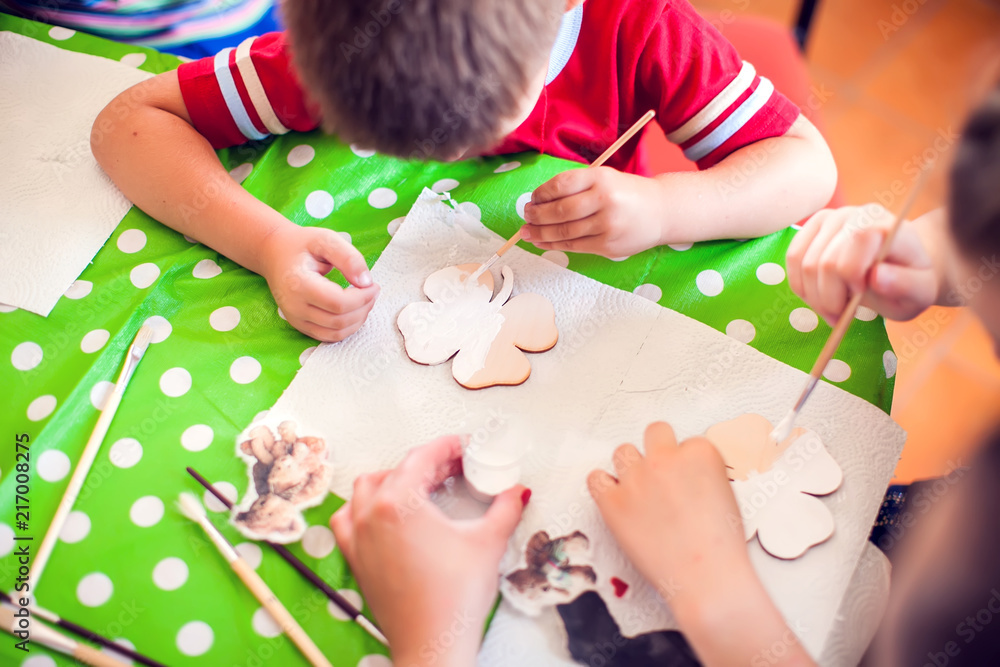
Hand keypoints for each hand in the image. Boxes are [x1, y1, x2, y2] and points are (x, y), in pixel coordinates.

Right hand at [260, 225, 379, 341]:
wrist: (274, 253)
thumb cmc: (301, 245)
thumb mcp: (325, 239)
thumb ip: (348, 258)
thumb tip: (366, 282)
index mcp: (299, 284)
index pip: (338, 303)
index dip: (362, 298)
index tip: (374, 285)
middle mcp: (294, 306)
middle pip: (339, 321)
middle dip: (363, 308)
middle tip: (373, 292)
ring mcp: (295, 319)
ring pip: (335, 333)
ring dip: (357, 321)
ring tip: (366, 301)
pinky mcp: (299, 325)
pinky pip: (328, 336)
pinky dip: (346, 328)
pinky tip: (354, 311)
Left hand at [330, 436, 527, 666]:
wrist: (432, 643)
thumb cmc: (454, 599)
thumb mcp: (488, 542)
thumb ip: (505, 508)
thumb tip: (517, 492)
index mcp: (399, 502)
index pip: (422, 457)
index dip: (446, 446)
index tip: (462, 446)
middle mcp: (371, 514)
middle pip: (396, 470)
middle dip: (426, 464)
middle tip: (454, 469)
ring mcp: (359, 537)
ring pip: (365, 489)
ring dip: (392, 480)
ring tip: (420, 488)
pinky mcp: (356, 559)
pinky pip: (347, 520)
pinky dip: (362, 509)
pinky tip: (382, 515)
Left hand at [521, 167, 663, 257]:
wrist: (661, 212)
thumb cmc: (626, 194)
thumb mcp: (604, 179)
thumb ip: (575, 187)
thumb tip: (537, 203)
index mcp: (601, 178)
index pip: (561, 185)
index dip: (540, 194)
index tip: (532, 199)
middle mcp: (604, 200)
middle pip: (559, 211)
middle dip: (536, 216)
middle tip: (526, 216)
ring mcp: (607, 225)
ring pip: (563, 231)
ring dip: (539, 233)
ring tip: (527, 232)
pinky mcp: (607, 245)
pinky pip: (573, 246)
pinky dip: (553, 245)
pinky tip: (542, 242)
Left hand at [587, 423, 750, 610]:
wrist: (705, 577)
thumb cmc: (720, 545)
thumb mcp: (725, 495)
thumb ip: (702, 474)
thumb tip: (684, 473)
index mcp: (700, 453)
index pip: (688, 442)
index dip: (687, 464)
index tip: (687, 481)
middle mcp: (665, 458)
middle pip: (655, 432)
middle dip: (658, 449)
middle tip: (661, 475)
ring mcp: (636, 478)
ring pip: (623, 451)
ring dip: (630, 467)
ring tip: (639, 491)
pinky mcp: (612, 501)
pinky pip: (596, 478)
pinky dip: (603, 486)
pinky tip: (614, 497)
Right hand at [786, 205, 937, 324]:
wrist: (899, 263)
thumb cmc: (910, 280)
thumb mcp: (921, 291)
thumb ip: (905, 284)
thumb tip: (878, 277)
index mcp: (887, 225)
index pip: (857, 242)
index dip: (852, 277)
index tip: (859, 297)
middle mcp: (855, 215)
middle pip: (824, 261)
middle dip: (829, 298)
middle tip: (841, 316)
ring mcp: (830, 218)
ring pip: (804, 264)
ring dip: (814, 297)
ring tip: (832, 308)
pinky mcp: (812, 227)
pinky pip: (792, 259)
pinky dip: (801, 286)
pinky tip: (818, 296)